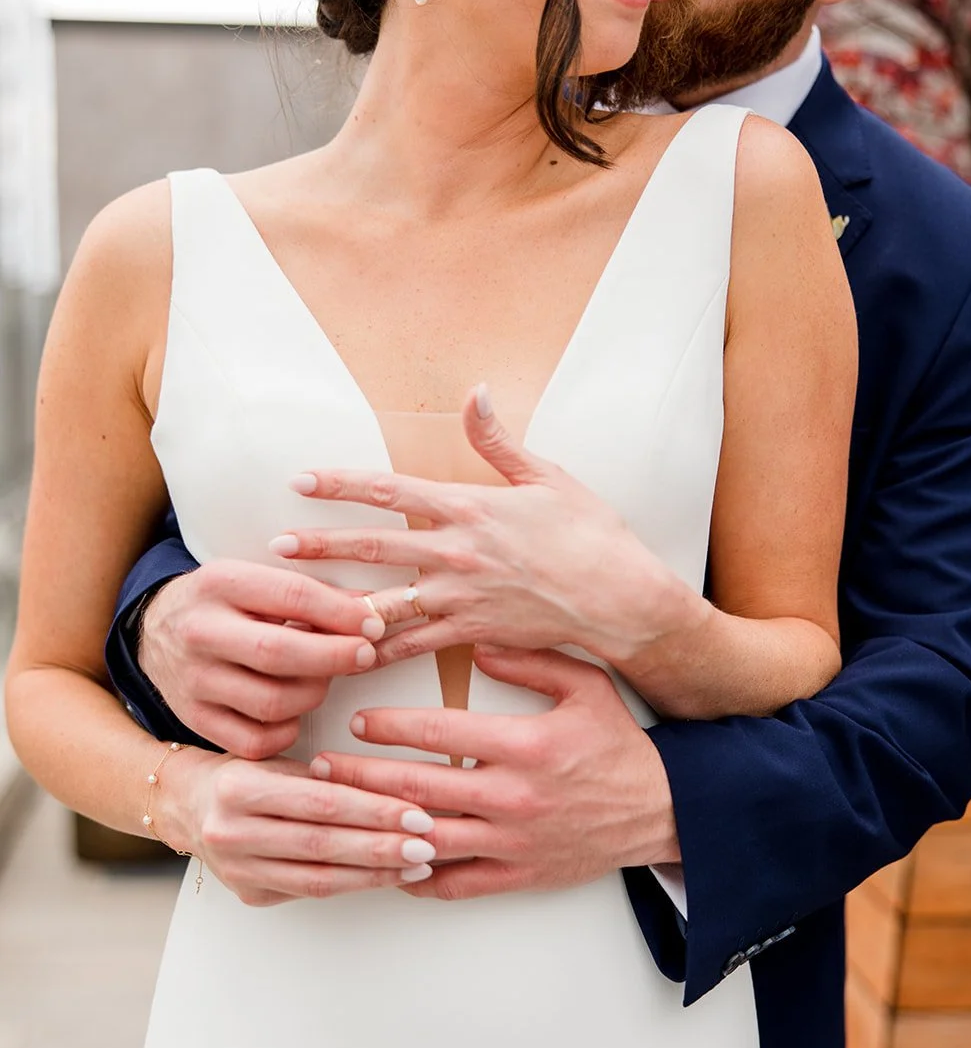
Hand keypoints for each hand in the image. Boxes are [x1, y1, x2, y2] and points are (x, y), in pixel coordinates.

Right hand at [138, 561, 385, 758]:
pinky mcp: (193, 718)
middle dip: (334, 657)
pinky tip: (295, 713)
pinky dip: (286, 732)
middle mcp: (200, 631)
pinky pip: (254, 741)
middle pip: (279, 653)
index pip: (291, 596)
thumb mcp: (256, 581)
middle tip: (364, 655)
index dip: (341, 613)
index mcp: (219, 583)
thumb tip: (370, 611)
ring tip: (324, 680)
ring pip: (271, 702)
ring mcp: (193, 680)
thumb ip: (311, 594)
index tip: (372, 624)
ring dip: (313, 694)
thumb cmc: (225, 604)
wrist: (154, 632)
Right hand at [171, 747, 439, 907]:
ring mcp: (237, 870)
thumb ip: (325, 778)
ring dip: (374, 874)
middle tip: (429, 845)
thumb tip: (395, 791)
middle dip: (382, 846)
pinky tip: (384, 877)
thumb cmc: (244, 775)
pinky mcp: (248, 894)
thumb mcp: (276, 761)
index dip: (373, 810)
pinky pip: (310, 892)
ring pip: (319, 878)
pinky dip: (352, 884)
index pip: (321, 803)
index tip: (417, 813)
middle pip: (323, 845)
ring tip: (417, 866)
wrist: (186, 805)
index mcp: (239, 789)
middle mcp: (231, 833)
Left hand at [269, 385, 699, 669]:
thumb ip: (498, 440)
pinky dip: (375, 650)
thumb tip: (475, 392)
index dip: (341, 483)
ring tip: (294, 604)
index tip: (302, 480)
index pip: (390, 489)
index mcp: (469, 507)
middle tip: (274, 544)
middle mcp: (456, 552)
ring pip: (382, 599)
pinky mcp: (469, 632)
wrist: (619, 598)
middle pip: (372, 545)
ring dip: (335, 601)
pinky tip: (342, 655)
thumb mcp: (547, 476)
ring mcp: (459, 597)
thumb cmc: (590, 534)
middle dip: (320, 544)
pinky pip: (411, 646)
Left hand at [309, 645, 679, 901]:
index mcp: (526, 745)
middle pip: (416, 788)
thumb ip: (533, 659)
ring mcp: (512, 843)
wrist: (662, 811)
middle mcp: (513, 797)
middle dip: (360, 777)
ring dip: (374, 827)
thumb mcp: (587, 686)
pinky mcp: (517, 876)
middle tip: (319, 767)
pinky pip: (453, 884)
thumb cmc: (619, 745)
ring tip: (336, 814)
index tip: (358, 720)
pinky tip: (383, 863)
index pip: (441, 732)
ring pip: (424, 838)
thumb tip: (479, 640)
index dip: (391, 726)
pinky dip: (413, 877)